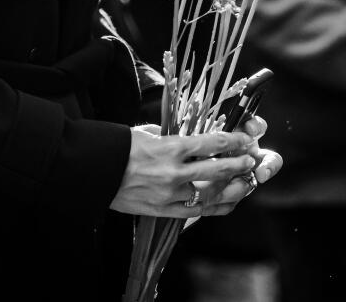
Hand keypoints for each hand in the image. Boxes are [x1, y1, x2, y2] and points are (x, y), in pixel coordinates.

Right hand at [110, 125, 265, 218]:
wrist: (94, 172)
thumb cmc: (118, 147)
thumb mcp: (146, 133)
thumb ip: (169, 135)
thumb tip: (184, 135)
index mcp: (171, 147)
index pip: (213, 143)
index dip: (234, 141)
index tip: (245, 139)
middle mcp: (175, 172)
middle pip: (219, 169)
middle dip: (239, 164)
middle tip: (251, 160)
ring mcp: (170, 194)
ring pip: (211, 194)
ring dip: (233, 188)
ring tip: (246, 183)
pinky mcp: (163, 210)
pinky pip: (196, 212)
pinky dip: (214, 207)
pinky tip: (227, 203)